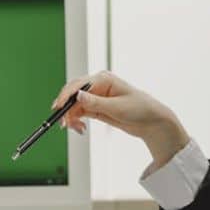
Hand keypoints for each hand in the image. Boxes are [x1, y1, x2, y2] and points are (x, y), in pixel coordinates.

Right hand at [52, 71, 189, 167]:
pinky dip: (77, 120)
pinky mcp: (97, 108)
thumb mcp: (118, 107)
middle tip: (64, 124)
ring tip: (76, 129)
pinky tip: (80, 128)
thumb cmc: (140, 110)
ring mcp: (96, 97)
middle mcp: (98, 86)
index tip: (58, 108)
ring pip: (74, 106)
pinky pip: (80, 112)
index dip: (66, 96)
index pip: (78, 85)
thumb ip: (96, 102)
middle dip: (66, 109)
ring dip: (71, 117)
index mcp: (103, 79)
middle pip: (73, 95)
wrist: (152, 122)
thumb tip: (78, 96)